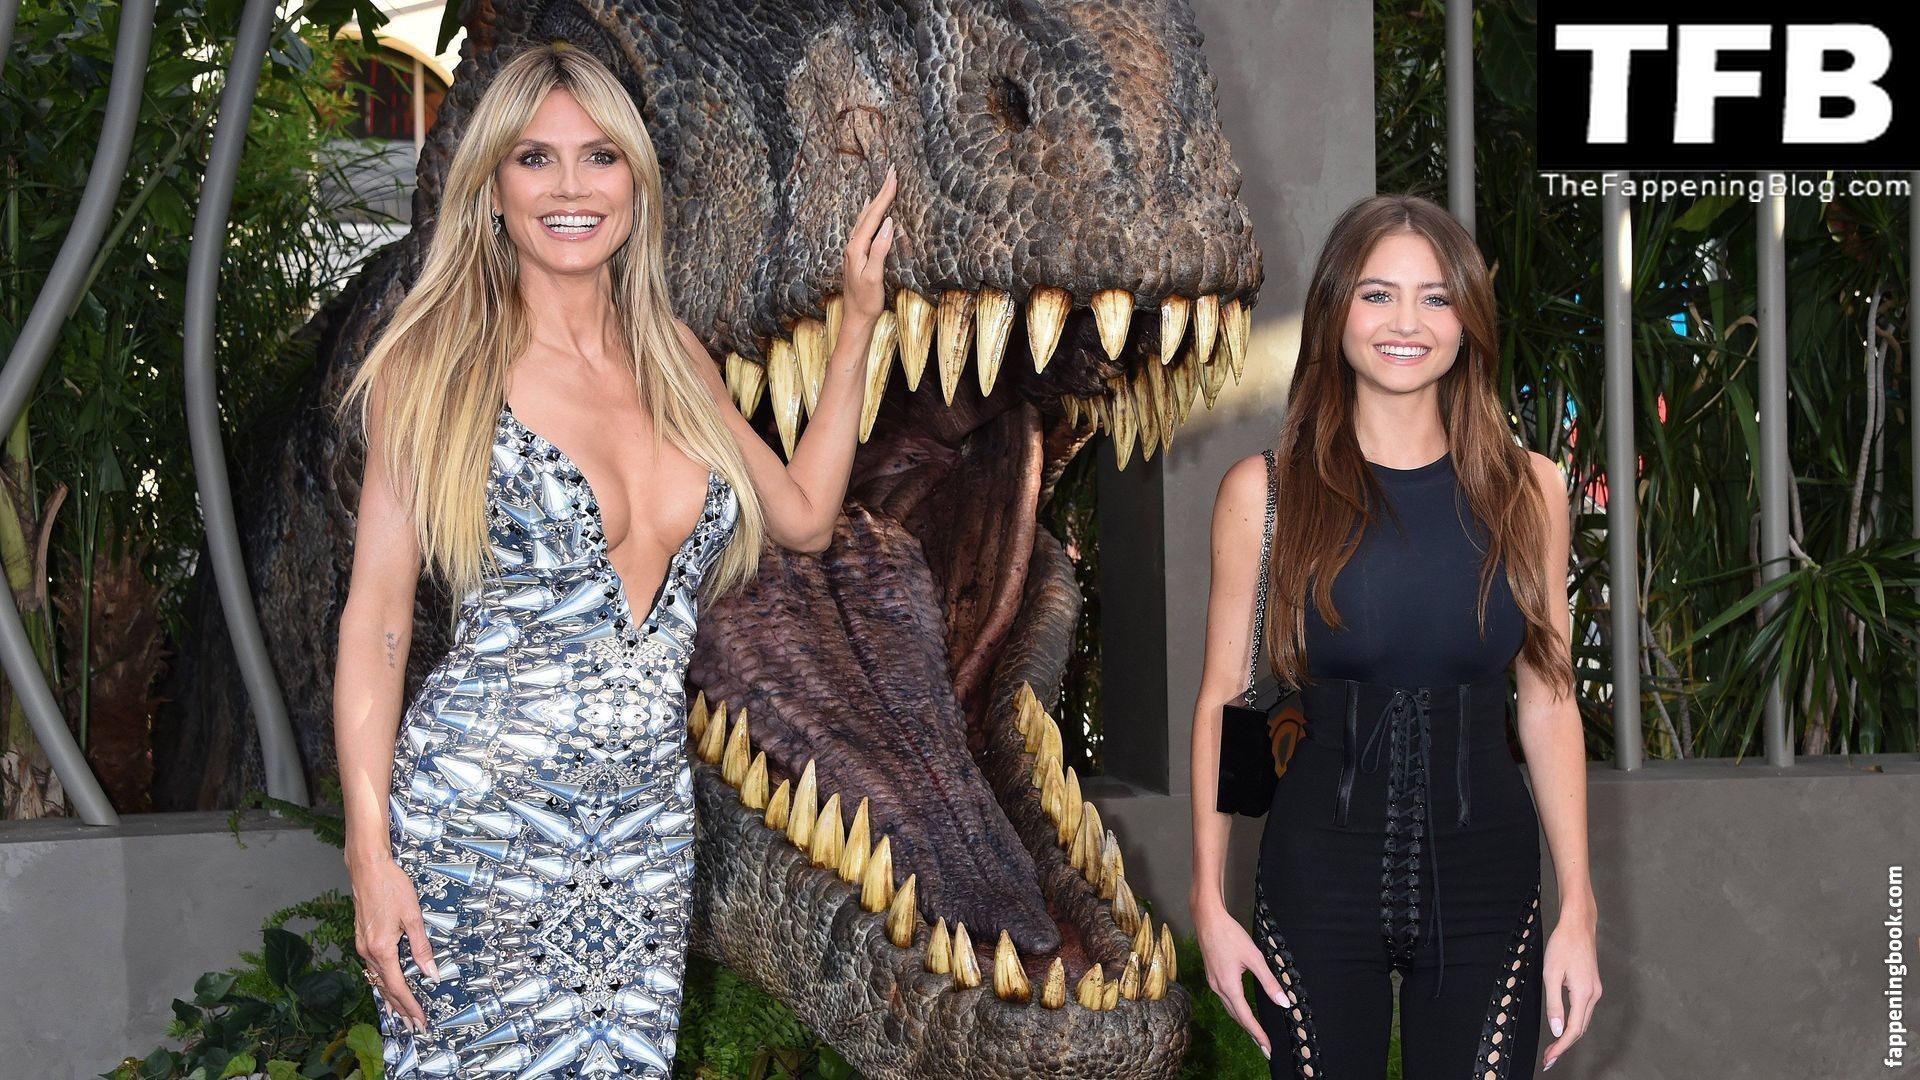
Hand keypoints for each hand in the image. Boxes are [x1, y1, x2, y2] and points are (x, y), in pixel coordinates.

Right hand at [351, 856, 438, 1033]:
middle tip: (412, 1026)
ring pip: (377, 979)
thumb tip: (431, 973)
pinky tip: (386, 987)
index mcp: (381, 949)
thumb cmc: (392, 887)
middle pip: (384, 988)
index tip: (419, 1020)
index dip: (409, 1005)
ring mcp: (362, 945)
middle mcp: (368, 951)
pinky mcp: (362, 939)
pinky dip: (382, 982)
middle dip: (399, 1008)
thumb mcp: (413, 916)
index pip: (397, 986)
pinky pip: (373, 968)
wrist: (368, 868)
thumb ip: (422, 948)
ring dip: (390, 998)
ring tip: (400, 1015)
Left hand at [842, 165, 897, 325]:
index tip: (894, 176)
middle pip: (868, 212)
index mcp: (856, 247)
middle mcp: (852, 245)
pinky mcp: (857, 255)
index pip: (874, 215)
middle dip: (881, 191)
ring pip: (864, 217)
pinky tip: (870, 211)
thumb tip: (889, 224)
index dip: (885, 195)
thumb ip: (879, 249)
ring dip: (875, 200)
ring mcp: (853, 249)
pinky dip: (870, 214)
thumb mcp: (874, 276)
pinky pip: (864, 226)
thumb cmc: (866, 301)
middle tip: (892, 171)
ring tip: (883, 185)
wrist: (855, 319)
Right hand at [1193, 897, 1291, 1059]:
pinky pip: (1226, 999)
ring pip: (1230, 1008)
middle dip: (1251, 1032)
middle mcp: (1218, 988)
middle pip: (1236, 1016)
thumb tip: (1284, 1003)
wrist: (1207, 919)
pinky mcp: (1212, 976)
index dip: (1258, 1033)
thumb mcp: (1255, 958)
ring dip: (1243, 1021)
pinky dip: (1236, 1009)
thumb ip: (1269, 982)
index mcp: (1229, 986)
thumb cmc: (1230, 935)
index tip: (1268, 1048)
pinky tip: (1242, 1008)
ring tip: (1255, 1032)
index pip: (1246, 1017)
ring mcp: (1213, 982)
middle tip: (1264, 1046)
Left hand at [1540, 913, 1600, 1069]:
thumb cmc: (1563, 945)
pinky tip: (1563, 1026)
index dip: (1561, 1046)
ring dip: (1569, 1035)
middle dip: (1564, 1045)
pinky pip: (1584, 1010)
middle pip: (1580, 1028)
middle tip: (1549, 1058)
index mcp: (1584, 994)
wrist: (1578, 925)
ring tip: (1553, 1046)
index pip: (1573, 1029)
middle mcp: (1594, 995)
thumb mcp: (1551, 974)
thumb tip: (1557, 1029)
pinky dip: (1574, 1022)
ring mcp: (1595, 990)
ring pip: (1583, 1020)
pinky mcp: (1592, 985)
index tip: (1550, 1058)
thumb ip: (1554, 1004)